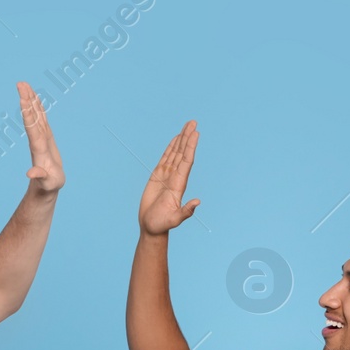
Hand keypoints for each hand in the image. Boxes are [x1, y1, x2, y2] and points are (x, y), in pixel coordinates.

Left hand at [17, 80, 63, 194]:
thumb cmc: (48, 185)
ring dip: (30, 100)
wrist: (45, 187)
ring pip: (35, 115)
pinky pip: (41, 119)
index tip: (22, 99)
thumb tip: (30, 173)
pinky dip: (38, 108)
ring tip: (24, 84)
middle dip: (27, 100)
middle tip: (20, 84)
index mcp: (38, 148)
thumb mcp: (47, 183)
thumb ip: (39, 176)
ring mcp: (40, 137)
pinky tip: (35, 98)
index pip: (31, 127)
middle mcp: (37, 140)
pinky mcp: (45, 138)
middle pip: (31, 117)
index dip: (28, 113)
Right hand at [138, 120, 200, 235]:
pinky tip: (175, 139)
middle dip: (187, 137)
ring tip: (187, 125)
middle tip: (193, 122)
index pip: (186, 161)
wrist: (152, 227)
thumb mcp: (175, 219)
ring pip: (175, 153)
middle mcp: (175, 177)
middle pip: (182, 153)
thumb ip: (186, 212)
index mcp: (179, 184)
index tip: (195, 133)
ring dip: (181, 139)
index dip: (191, 147)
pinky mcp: (158, 176)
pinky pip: (165, 158)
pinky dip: (170, 148)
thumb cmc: (162, 224)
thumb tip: (197, 202)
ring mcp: (167, 176)